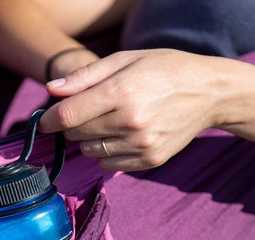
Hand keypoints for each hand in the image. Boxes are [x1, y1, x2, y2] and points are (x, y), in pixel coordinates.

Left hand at [39, 49, 231, 170]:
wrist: (209, 92)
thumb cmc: (164, 70)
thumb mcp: (125, 60)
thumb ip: (84, 77)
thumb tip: (51, 91)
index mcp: (122, 92)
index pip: (69, 115)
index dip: (51, 119)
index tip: (45, 119)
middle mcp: (131, 121)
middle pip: (77, 134)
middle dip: (73, 125)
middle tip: (87, 112)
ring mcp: (142, 144)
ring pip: (91, 152)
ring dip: (90, 139)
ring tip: (110, 121)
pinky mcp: (150, 160)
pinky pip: (109, 165)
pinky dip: (107, 153)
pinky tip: (123, 135)